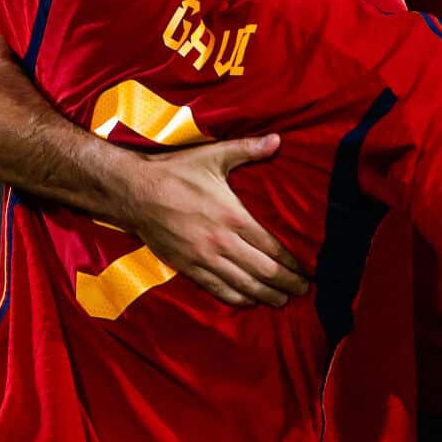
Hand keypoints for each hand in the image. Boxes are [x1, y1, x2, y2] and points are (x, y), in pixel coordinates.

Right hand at [110, 134, 308, 308]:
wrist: (134, 192)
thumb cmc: (176, 172)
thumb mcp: (215, 156)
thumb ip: (249, 149)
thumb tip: (278, 139)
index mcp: (234, 217)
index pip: (272, 248)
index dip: (292, 264)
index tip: (308, 273)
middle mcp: (221, 243)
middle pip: (262, 271)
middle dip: (286, 284)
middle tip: (304, 292)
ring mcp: (202, 258)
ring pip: (241, 285)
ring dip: (265, 295)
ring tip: (283, 301)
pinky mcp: (185, 267)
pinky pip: (215, 289)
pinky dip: (236, 298)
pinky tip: (249, 302)